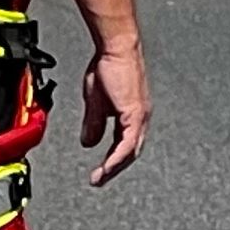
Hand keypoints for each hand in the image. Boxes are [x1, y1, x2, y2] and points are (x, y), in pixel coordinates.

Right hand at [80, 38, 149, 185]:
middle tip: (99, 181)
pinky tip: (107, 167)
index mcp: (132, 115)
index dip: (112, 160)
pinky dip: (117, 157)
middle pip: (131, 152)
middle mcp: (140, 117)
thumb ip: (94, 123)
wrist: (116, 49)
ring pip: (131, 151)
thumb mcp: (96, 101)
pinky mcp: (135, 112)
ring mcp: (140, 116)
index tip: (99, 172)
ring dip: (114, 168)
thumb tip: (89, 142)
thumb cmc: (108, 66)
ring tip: (100, 179)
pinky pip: (127, 142)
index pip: (125, 145)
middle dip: (114, 169)